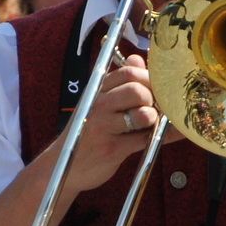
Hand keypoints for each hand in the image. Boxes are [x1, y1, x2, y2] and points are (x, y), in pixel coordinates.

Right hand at [55, 54, 159, 193]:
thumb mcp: (99, 103)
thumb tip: (138, 58)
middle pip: (137, 90)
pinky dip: (162, 136)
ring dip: (154, 119)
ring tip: (149, 123)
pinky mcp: (111, 148)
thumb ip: (120, 82)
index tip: (155, 88)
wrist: (61, 166)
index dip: (148, 78)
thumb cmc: (87, 131)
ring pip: (143, 114)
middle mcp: (98, 105)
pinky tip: (164, 135)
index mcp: (97, 91)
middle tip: (154, 108)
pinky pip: (145, 139)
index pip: (128, 72)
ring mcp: (103, 127)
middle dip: (153, 98)